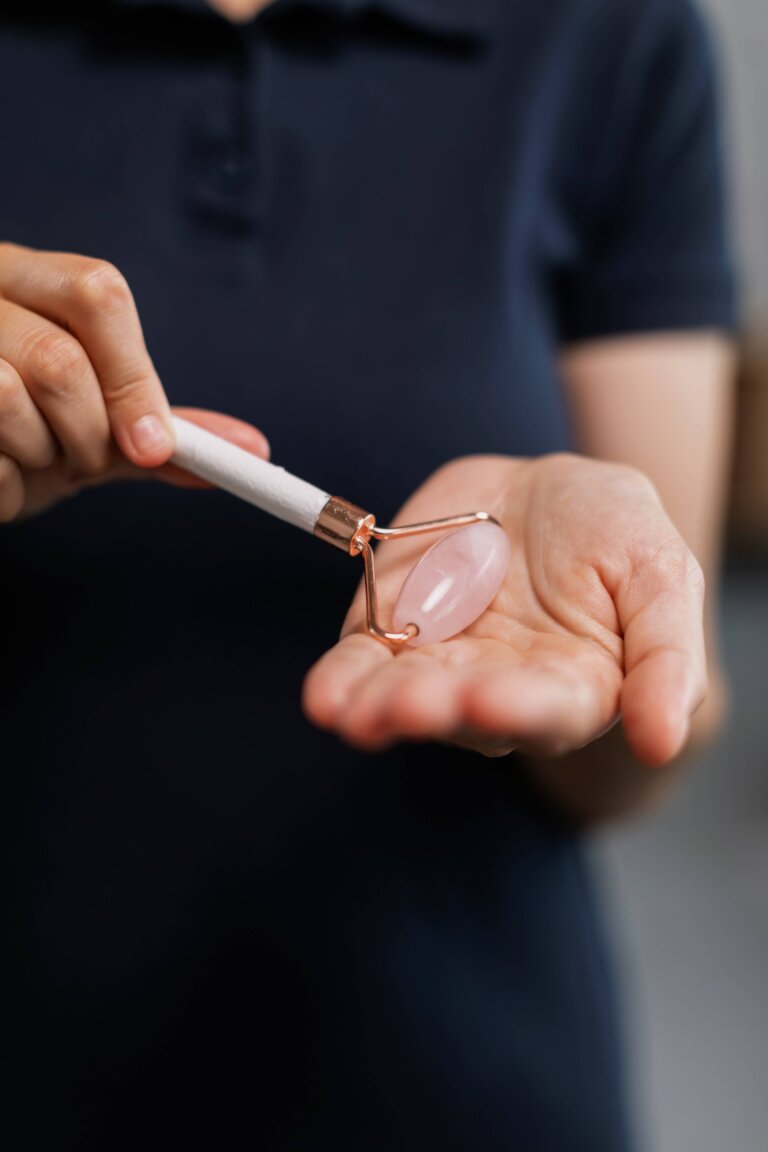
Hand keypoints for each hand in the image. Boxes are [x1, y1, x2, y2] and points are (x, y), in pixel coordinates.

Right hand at [0, 243, 268, 518]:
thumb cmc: (22, 435)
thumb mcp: (95, 423)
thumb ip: (162, 429)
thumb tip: (252, 450)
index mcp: (24, 277)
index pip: (97, 292)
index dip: (134, 377)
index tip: (151, 447)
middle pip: (60, 358)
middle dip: (89, 434)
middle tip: (79, 459)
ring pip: (7, 398)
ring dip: (35, 457)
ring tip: (23, 458)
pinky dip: (0, 487)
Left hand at [303, 454, 706, 767]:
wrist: (545, 489)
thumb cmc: (616, 534)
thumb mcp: (662, 575)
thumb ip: (667, 657)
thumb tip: (664, 738)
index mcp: (574, 686)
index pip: (549, 709)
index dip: (519, 707)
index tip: (490, 700)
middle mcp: (501, 687)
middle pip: (465, 711)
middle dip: (434, 709)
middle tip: (408, 706)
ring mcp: (440, 662)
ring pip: (403, 694)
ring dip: (376, 704)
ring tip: (351, 711)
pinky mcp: (390, 631)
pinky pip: (359, 662)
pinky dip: (339, 680)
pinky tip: (324, 696)